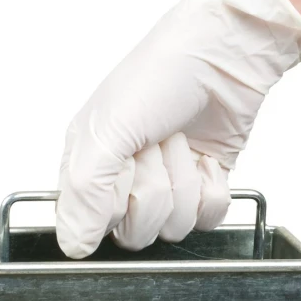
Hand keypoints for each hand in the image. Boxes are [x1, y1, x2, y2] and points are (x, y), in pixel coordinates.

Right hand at [56, 0, 300, 257]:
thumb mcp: (108, 129)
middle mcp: (124, 181)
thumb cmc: (160, 74)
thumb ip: (86, 190)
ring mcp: (167, 185)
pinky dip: (212, 189)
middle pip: (136, 232)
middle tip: (157, 148)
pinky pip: (207, 219)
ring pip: (174, 228)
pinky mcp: (202, 186)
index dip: (114, 203)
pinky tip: (207, 157)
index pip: (92, 225)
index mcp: (87, 165)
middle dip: (154, 190)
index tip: (124, 166)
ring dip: (185, 184)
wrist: (226, 54)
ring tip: (182, 143)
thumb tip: (74, 246)